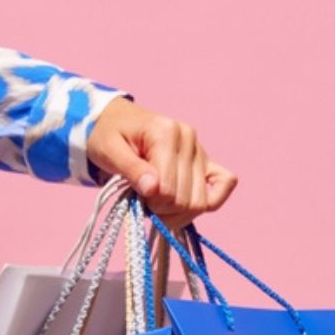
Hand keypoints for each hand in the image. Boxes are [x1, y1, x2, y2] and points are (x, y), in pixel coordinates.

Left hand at [86, 98, 237, 229]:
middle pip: (187, 200)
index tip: (136, 198)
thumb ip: (132, 170)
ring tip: (158, 204)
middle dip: (163, 210)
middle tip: (145, 203)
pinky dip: (211, 201)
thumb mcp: (109, 151)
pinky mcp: (206, 161)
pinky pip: (226, 183)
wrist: (114, 121)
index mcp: (166, 132)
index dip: (152, 203)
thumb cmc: (108, 136)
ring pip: (202, 202)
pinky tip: (187, 207)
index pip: (169, 188)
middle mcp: (189, 139)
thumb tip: (154, 190)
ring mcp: (200, 150)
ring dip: (178, 213)